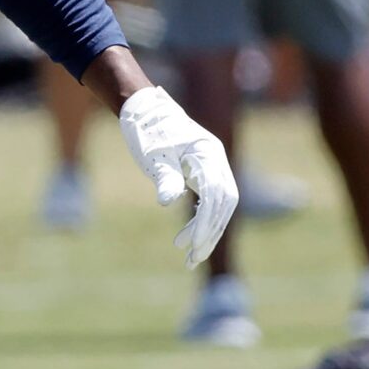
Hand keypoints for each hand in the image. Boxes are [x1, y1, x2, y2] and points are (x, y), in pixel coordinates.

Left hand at [118, 86, 237, 267]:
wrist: (143, 110)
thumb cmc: (147, 131)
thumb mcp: (153, 155)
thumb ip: (164, 177)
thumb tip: (168, 201)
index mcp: (208, 153)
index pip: (216, 195)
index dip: (206, 222)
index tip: (192, 244)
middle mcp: (216, 160)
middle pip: (225, 204)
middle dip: (210, 232)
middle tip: (192, 258)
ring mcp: (212, 165)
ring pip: (220, 204)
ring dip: (207, 230)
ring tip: (188, 255)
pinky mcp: (203, 172)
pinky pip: (210, 199)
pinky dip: (201, 219)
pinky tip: (188, 236)